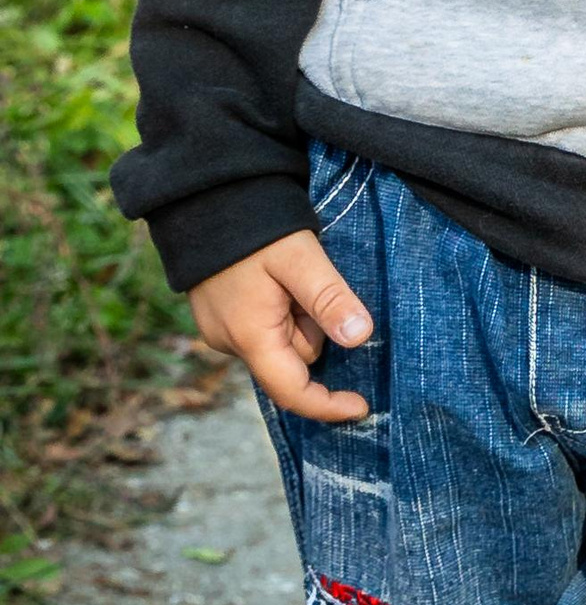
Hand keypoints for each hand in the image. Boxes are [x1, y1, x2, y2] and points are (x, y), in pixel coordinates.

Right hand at [189, 229, 374, 424]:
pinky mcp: (219, 316)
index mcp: (249, 336)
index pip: (291, 391)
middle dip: (313, 328)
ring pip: (280, 341)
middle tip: (309, 283)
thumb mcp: (300, 259)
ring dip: (297, 317)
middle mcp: (229, 342)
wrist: (205, 197)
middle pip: (293, 359)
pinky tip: (274, 278)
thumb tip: (360, 338)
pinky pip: (264, 327)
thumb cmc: (254, 226)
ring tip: (288, 274)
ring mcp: (221, 329)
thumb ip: (329, 299)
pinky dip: (280, 310)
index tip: (362, 407)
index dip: (327, 405)